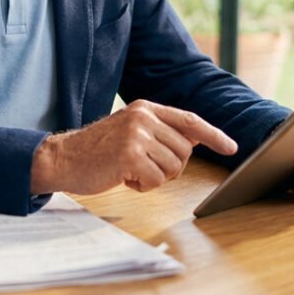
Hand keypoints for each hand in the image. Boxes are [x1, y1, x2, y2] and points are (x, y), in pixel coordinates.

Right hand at [31, 99, 237, 194]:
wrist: (62, 158)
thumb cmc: (96, 150)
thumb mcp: (130, 131)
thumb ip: (159, 132)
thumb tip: (194, 141)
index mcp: (145, 108)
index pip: (189, 120)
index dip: (213, 134)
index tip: (231, 147)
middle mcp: (143, 117)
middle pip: (184, 151)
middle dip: (169, 167)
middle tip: (141, 166)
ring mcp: (137, 134)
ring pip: (172, 167)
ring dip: (154, 177)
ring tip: (129, 170)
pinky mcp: (130, 155)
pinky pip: (157, 179)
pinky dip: (143, 186)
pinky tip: (123, 177)